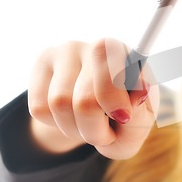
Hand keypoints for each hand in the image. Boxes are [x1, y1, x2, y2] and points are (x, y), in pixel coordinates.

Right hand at [28, 39, 156, 159]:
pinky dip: (55, 124)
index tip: (123, 117)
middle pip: (85, 98)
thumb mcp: (139, 126)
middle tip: (105, 135)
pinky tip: (69, 116)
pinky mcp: (41, 64)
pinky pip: (39, 107)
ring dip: (74, 129)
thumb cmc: (124, 120)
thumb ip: (142, 114)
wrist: (98, 116)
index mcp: (131, 58)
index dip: (113, 101)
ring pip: (59, 103)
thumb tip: (142, 91)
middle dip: (94, 128)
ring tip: (89, 127)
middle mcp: (99, 47)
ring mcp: (67, 51)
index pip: (113, 72)